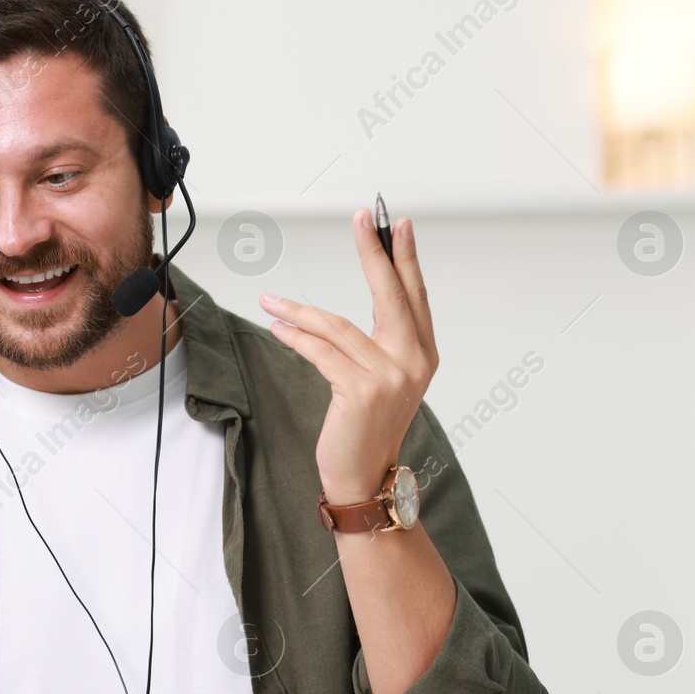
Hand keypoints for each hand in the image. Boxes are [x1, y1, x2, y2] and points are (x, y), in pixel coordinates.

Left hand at [260, 209, 437, 504]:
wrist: (363, 477)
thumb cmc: (367, 428)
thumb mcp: (383, 380)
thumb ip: (379, 343)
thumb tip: (348, 310)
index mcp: (423, 354)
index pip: (413, 294)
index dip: (403, 256)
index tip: (393, 222)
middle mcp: (413, 361)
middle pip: (390, 293)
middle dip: (374, 251)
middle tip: (362, 217)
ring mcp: (390, 376)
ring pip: (337, 326)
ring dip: (298, 311)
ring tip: (270, 301)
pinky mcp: (361, 391)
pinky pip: (320, 351)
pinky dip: (295, 337)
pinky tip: (277, 328)